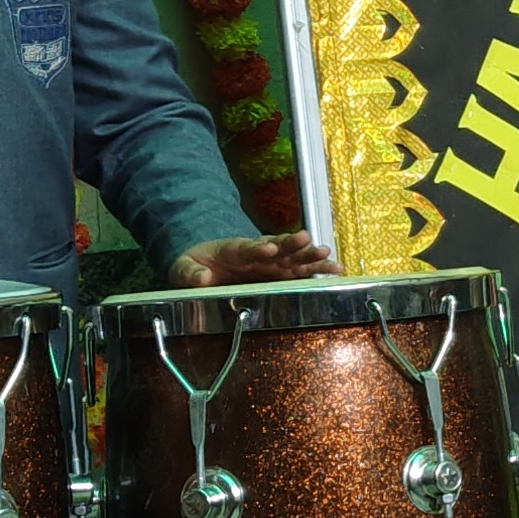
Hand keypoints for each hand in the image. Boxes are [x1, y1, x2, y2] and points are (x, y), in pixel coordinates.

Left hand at [173, 230, 334, 285]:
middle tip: (306, 240)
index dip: (257, 248)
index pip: (246, 247)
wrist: (205, 265)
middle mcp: (256, 252)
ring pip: (292, 257)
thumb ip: (190, 273)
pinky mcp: (279, 273)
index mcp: (232, 250)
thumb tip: (202, 278)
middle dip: (291, 244)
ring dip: (309, 255)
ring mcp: (270, 262)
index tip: (268, 248)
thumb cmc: (195, 266)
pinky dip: (317, 270)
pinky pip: (300, 271)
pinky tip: (335, 269)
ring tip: (327, 253)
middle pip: (276, 246)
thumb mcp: (183, 270)